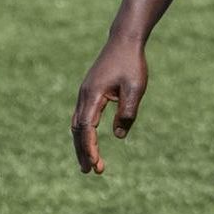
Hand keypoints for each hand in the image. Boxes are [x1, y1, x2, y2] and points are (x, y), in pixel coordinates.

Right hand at [72, 38, 147, 173]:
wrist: (124, 41)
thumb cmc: (132, 63)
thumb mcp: (136, 88)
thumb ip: (127, 112)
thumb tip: (119, 136)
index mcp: (93, 94)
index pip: (87, 127)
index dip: (90, 147)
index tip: (96, 164)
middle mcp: (84, 95)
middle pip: (78, 130)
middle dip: (84, 151)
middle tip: (92, 172)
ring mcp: (84, 94)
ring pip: (78, 125)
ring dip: (83, 144)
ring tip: (91, 164)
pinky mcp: (89, 93)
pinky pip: (82, 117)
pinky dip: (84, 133)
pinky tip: (91, 143)